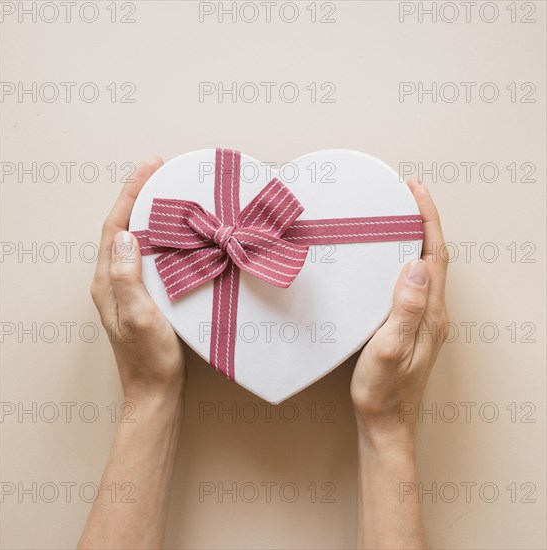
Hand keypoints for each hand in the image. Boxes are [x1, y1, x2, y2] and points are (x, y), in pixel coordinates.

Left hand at [90, 157, 186, 404]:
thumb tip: (127, 236)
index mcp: (108, 281)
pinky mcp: (144, 295)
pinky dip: (160, 235)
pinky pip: (149, 255)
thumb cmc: (149, 357)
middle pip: (122, 227)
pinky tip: (175, 232)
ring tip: (167, 192)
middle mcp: (113, 280)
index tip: (149, 169)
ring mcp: (128, 288)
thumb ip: (127, 277)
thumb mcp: (137, 316)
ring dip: (149, 213)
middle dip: (138, 195)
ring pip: (136, 239)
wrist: (155, 389)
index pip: (115, 227)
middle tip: (159, 171)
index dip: (130, 195)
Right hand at [351, 178, 448, 441]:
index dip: (427, 220)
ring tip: (398, 219)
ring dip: (417, 239)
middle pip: (435, 257)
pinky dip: (407, 260)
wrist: (386, 423)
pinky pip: (415, 284)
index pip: (435, 255)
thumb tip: (417, 266)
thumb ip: (406, 309)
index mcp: (430, 314)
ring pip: (426, 269)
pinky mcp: (413, 326)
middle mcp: (433, 314)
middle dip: (424, 222)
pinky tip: (391, 260)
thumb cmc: (384, 391)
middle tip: (405, 196)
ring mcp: (425, 321)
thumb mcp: (389, 349)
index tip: (415, 191)